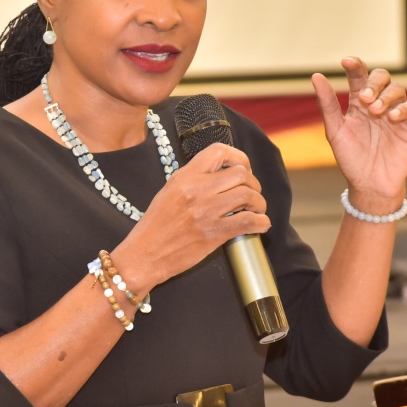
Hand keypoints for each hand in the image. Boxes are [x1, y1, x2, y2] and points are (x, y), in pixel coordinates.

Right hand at [113, 143, 269, 290]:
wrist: (145, 255)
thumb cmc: (155, 225)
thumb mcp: (169, 191)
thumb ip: (193, 180)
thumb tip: (221, 176)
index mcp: (185, 177)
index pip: (219, 151)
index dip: (238, 157)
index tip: (243, 167)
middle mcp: (197, 190)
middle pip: (241, 174)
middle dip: (253, 183)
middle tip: (252, 194)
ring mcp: (206, 212)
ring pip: (248, 196)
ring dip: (259, 203)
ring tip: (257, 210)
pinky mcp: (214, 234)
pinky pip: (248, 222)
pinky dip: (261, 223)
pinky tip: (261, 225)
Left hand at [312, 57, 406, 211]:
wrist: (369, 184)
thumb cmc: (350, 158)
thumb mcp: (335, 130)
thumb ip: (327, 104)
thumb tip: (316, 76)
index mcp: (359, 103)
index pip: (358, 76)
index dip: (355, 65)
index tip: (347, 62)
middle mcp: (378, 103)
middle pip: (381, 77)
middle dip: (374, 83)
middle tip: (365, 99)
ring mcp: (395, 113)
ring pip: (397, 88)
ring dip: (386, 95)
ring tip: (377, 111)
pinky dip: (403, 108)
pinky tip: (392, 117)